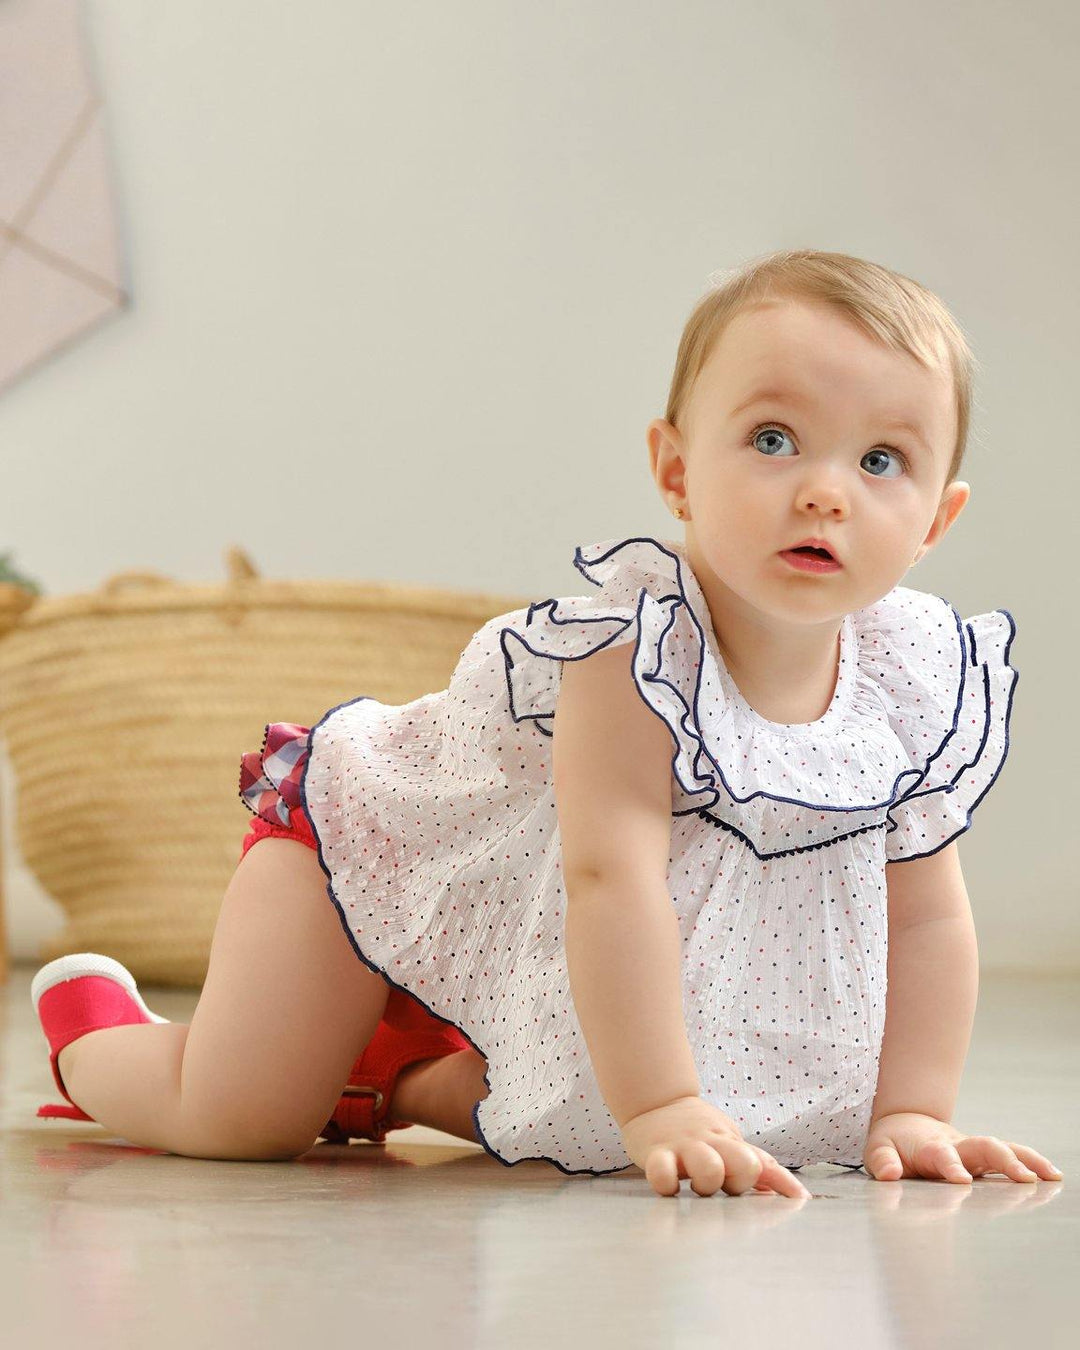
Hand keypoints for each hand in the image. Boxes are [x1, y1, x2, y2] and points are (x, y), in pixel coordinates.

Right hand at [620, 1095, 810, 1198]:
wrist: (655, 1101)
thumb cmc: (700, 1132)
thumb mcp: (731, 1143)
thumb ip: (761, 1168)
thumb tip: (798, 1194)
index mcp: (732, 1145)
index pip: (763, 1163)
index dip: (782, 1183)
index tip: (799, 1200)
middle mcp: (712, 1145)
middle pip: (745, 1164)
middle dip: (741, 1180)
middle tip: (725, 1183)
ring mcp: (685, 1148)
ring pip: (709, 1170)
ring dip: (707, 1183)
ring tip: (695, 1184)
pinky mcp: (655, 1153)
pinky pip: (661, 1173)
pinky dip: (666, 1184)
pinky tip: (668, 1186)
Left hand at [863, 1112, 1063, 1183]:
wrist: (906, 1123)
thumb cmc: (892, 1142)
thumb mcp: (878, 1149)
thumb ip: (883, 1161)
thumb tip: (890, 1174)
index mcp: (930, 1147)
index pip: (942, 1155)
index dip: (951, 1165)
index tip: (962, 1180)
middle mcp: (957, 1146)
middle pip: (983, 1147)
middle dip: (1003, 1160)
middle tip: (1024, 1179)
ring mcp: (973, 1151)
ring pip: (1003, 1149)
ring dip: (1027, 1161)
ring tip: (1051, 1177)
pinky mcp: (983, 1158)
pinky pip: (1010, 1157)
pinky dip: (1031, 1164)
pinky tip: (1051, 1177)